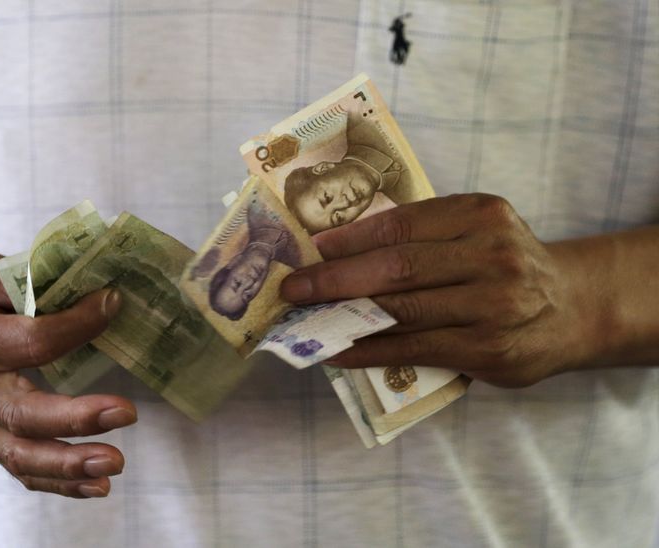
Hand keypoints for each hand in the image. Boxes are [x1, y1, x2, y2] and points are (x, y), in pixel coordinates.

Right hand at [0, 252, 135, 497]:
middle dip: (77, 418)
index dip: (76, 325)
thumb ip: (14, 280)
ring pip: (19, 455)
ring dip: (70, 465)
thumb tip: (73, 287)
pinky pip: (18, 469)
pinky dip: (58, 484)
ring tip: (113, 463)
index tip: (110, 304)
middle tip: (124, 412)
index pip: (29, 342)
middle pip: (23, 413)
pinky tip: (97, 486)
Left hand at [281, 194, 600, 387]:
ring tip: (308, 319)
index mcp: (481, 214)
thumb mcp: (476, 230)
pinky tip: (340, 350)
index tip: (314, 249)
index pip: (403, 224)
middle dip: (336, 279)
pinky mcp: (488, 350)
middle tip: (295, 289)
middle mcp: (492, 255)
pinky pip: (415, 349)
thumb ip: (423, 234)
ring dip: (346, 317)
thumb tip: (339, 250)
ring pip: (403, 311)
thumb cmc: (504, 264)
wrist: (572, 308)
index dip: (351, 238)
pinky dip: (370, 351)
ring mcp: (493, 306)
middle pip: (398, 267)